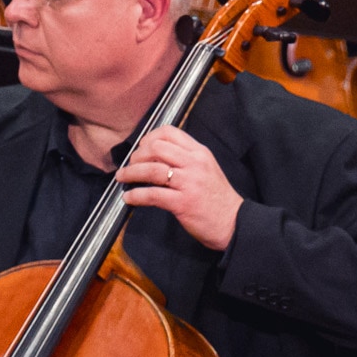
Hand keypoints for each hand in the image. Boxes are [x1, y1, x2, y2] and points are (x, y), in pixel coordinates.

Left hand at [116, 123, 244, 250]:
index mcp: (199, 153)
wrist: (234, 223)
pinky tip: (129, 198)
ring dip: (131, 173)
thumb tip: (154, 155)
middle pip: (156, 148)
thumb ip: (185, 159)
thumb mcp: (206, 169)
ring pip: (151, 170)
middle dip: (137, 155)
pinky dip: (136, 195)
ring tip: (122, 178)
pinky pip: (152, 194)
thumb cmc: (217, 198)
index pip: (169, 132)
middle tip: (131, 165)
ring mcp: (189, 183)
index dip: (149, 138)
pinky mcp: (183, 203)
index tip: (141, 148)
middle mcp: (194, 163)